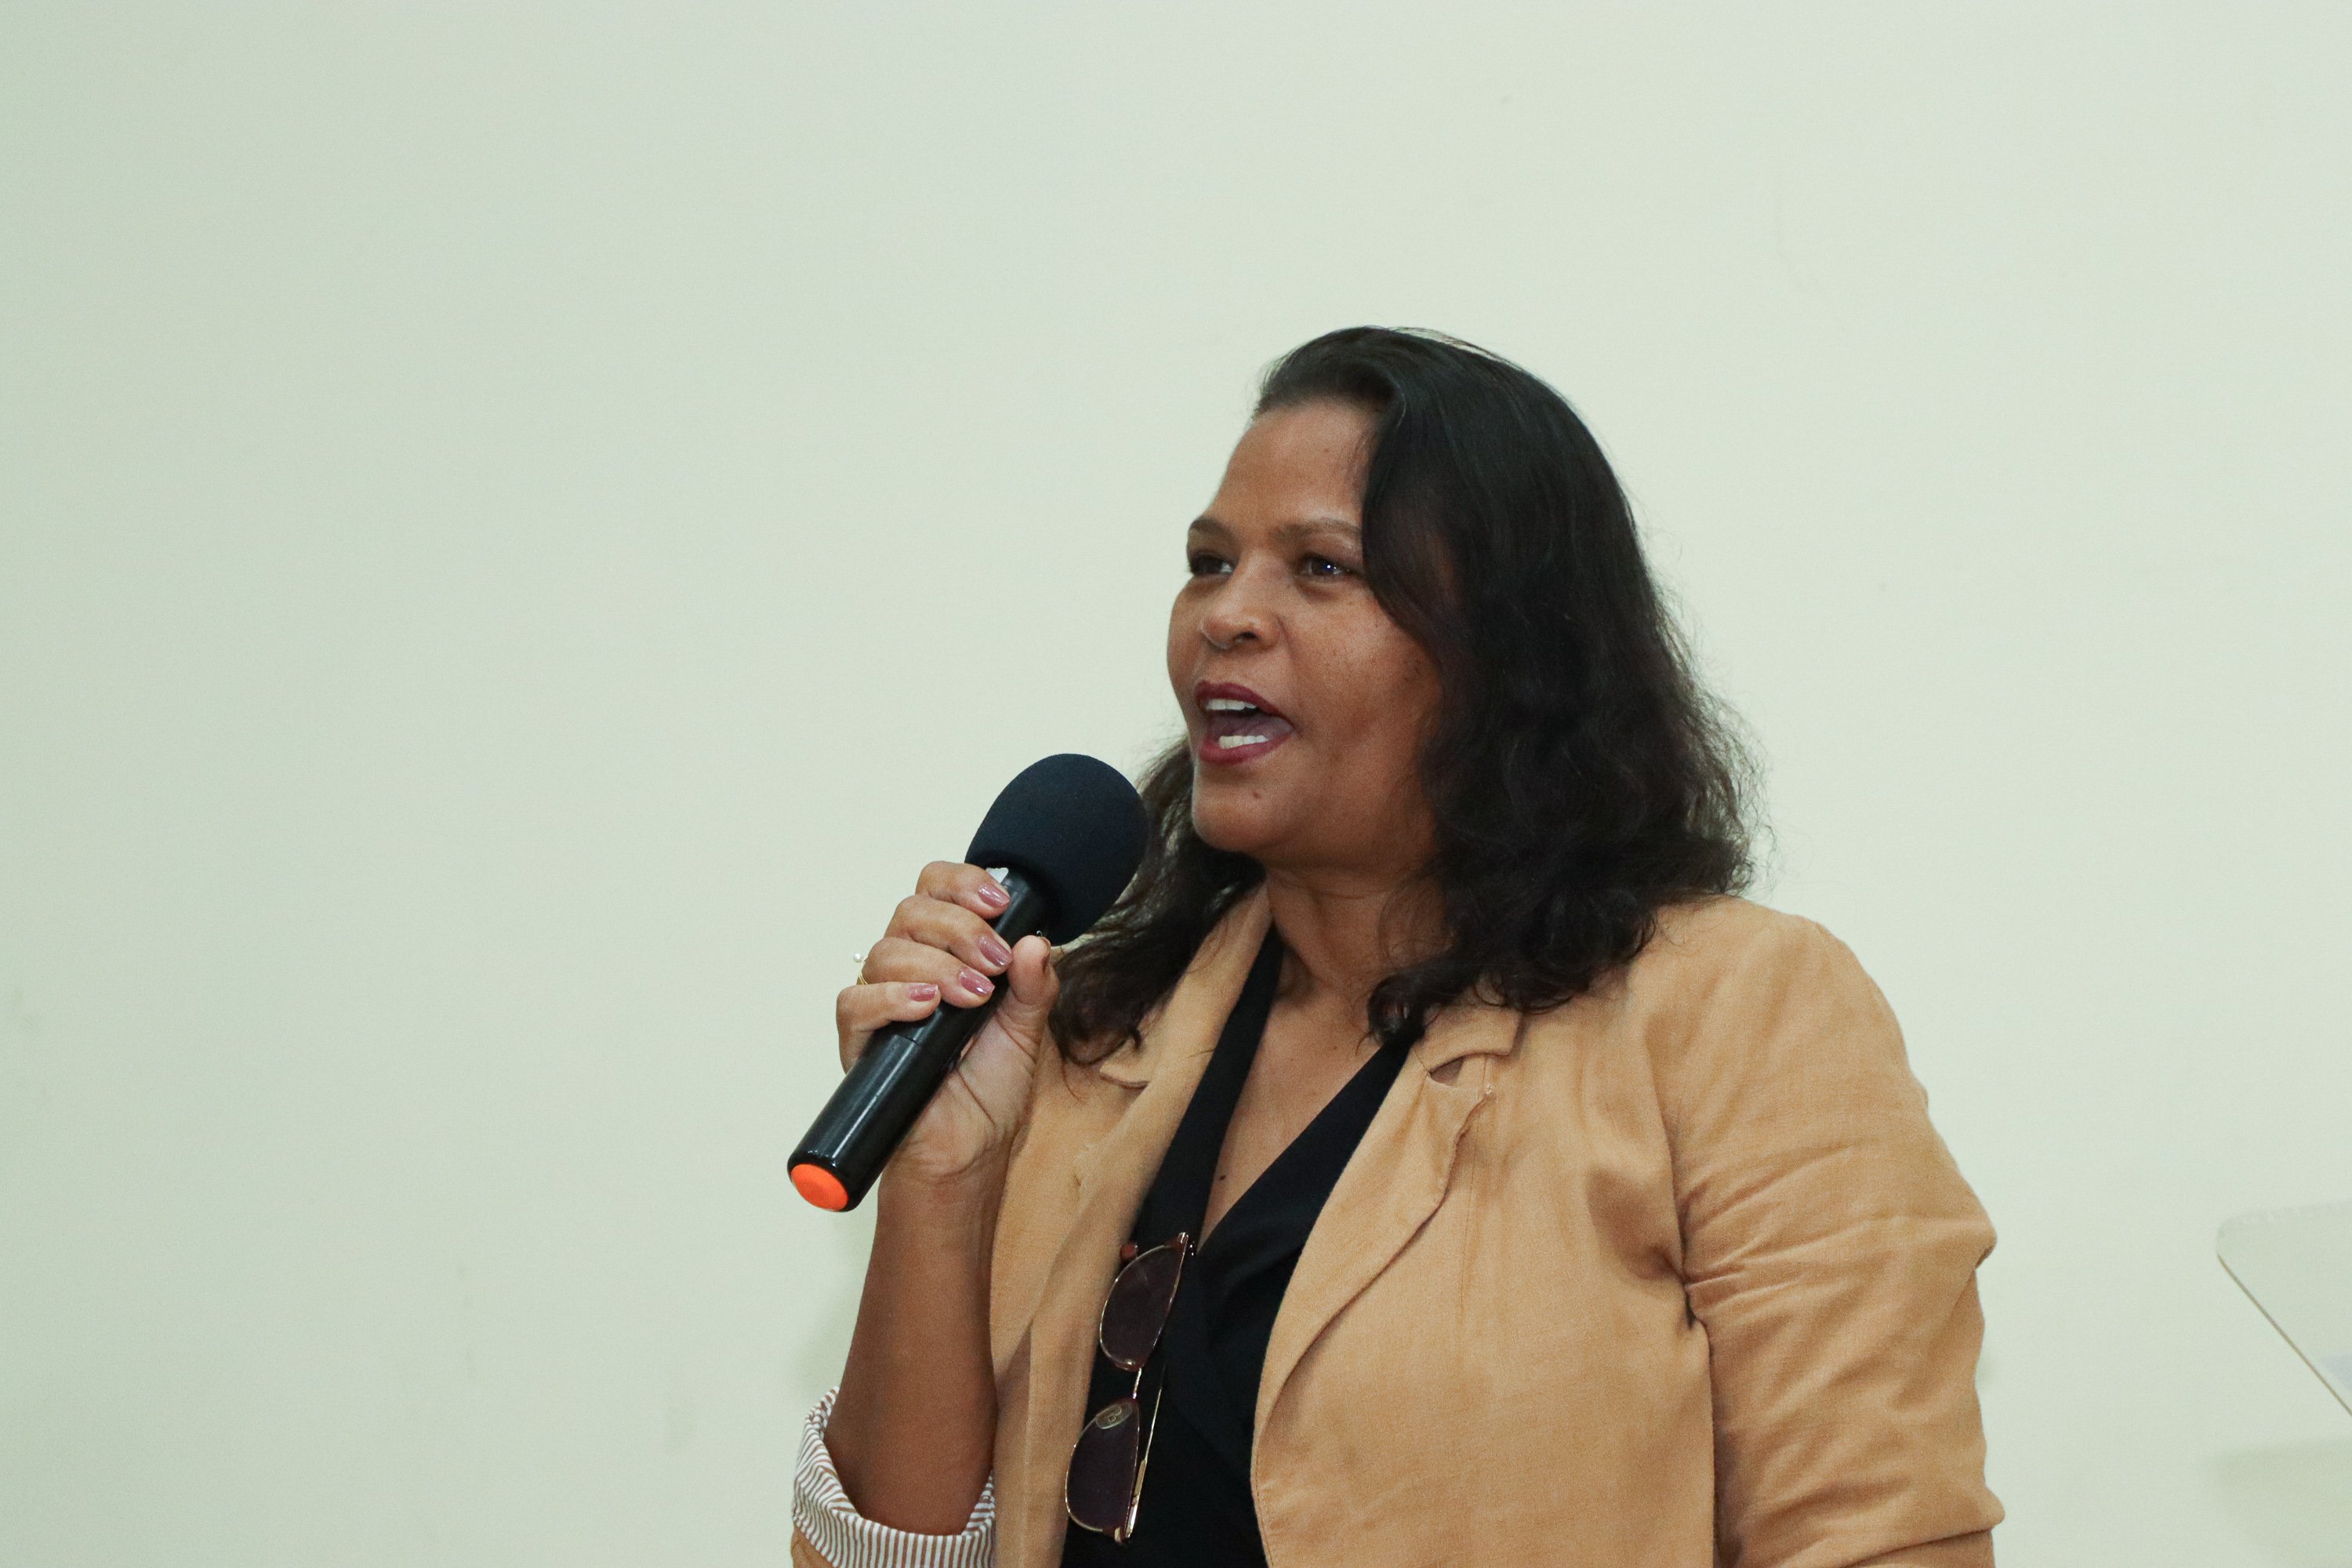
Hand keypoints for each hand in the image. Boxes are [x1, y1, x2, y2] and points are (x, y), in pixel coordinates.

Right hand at [834, 861, 1058, 1193]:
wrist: (969, 1153)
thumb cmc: (990, 1094)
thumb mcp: (1027, 1031)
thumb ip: (1034, 985)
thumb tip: (1035, 941)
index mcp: (947, 955)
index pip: (935, 892)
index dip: (961, 883)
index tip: (998, 902)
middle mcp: (910, 970)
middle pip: (911, 912)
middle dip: (959, 928)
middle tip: (995, 963)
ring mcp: (882, 1004)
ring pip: (886, 950)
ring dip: (937, 965)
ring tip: (974, 998)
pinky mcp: (860, 1041)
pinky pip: (856, 1001)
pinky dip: (892, 997)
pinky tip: (927, 1007)